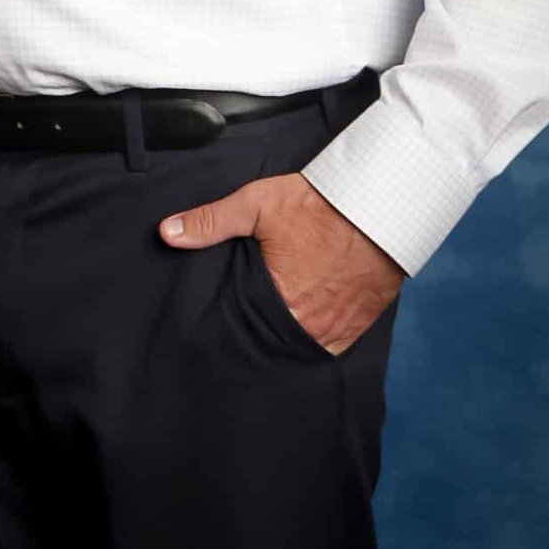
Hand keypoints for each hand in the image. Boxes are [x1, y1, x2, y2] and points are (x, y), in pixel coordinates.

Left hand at [160, 172, 403, 354]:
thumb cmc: (319, 205)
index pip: (242, 326)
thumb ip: (210, 222)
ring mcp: (336, 330)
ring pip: (299, 344)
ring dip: (286, 334)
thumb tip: (167, 233)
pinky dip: (315, 335)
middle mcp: (308, 325)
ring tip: (274, 319)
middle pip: (271, 338)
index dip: (230, 320)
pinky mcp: (357, 327)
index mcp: (278, 301)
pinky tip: (303, 320)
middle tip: (248, 315)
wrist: (381, 206)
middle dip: (257, 329)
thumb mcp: (257, 204)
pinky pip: (328, 344)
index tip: (223, 315)